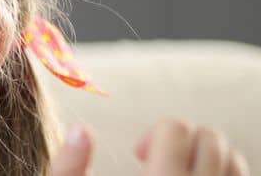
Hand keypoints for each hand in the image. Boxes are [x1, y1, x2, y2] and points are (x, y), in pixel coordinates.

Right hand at [49, 120, 250, 175]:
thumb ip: (66, 168)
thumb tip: (82, 129)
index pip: (176, 129)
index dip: (155, 132)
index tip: (139, 153)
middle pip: (209, 138)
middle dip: (182, 141)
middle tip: (155, 163)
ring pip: (232, 159)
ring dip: (206, 157)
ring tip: (177, 173)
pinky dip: (223, 172)